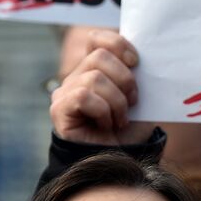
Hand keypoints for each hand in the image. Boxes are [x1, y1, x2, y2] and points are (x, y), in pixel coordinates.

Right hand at [50, 29, 155, 145]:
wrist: (122, 162)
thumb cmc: (131, 131)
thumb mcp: (139, 97)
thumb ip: (135, 75)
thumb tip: (140, 56)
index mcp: (94, 70)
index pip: (97, 38)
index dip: (117, 43)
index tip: (136, 62)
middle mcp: (76, 78)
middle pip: (99, 56)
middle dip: (125, 79)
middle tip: (133, 102)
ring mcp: (64, 93)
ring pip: (94, 77)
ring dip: (117, 101)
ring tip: (120, 120)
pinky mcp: (59, 110)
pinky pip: (83, 96)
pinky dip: (103, 111)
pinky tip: (106, 126)